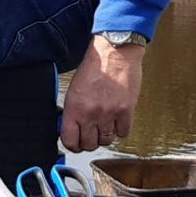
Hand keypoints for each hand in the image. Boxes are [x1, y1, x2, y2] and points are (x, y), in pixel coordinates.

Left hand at [61, 35, 144, 152]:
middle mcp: (91, 113)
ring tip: (104, 126)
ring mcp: (109, 114)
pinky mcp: (126, 111)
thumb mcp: (74, 89)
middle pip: (89, 144)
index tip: (75, 143)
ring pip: (106, 141)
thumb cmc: (95, 66)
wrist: (114, 52)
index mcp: (74, 108)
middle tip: (91, 134)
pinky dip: (120, 129)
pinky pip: (123, 133)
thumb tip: (72, 127)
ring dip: (105, 136)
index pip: (69, 140)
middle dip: (89, 142)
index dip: (72, 145)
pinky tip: (117, 120)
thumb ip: (72, 111)